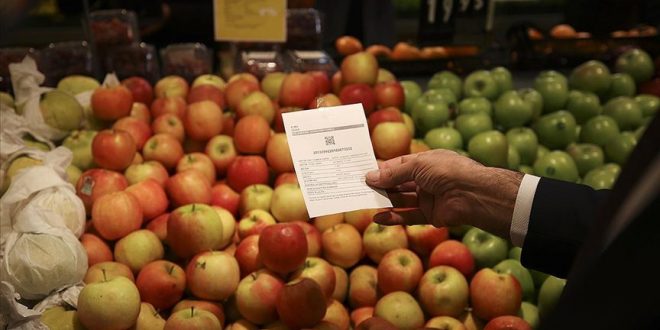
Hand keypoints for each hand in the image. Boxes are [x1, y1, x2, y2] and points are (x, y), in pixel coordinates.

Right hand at [365, 149, 522, 237]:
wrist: (473, 194)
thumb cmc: (447, 171)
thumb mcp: (417, 165)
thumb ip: (393, 174)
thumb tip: (370, 177)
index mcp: (426, 162)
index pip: (400, 165)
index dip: (383, 169)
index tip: (364, 173)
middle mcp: (427, 179)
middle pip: (399, 183)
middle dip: (381, 186)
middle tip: (360, 189)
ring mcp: (429, 198)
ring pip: (402, 199)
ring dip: (385, 201)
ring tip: (365, 202)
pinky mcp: (431, 216)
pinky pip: (409, 216)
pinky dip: (393, 217)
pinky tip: (378, 217)